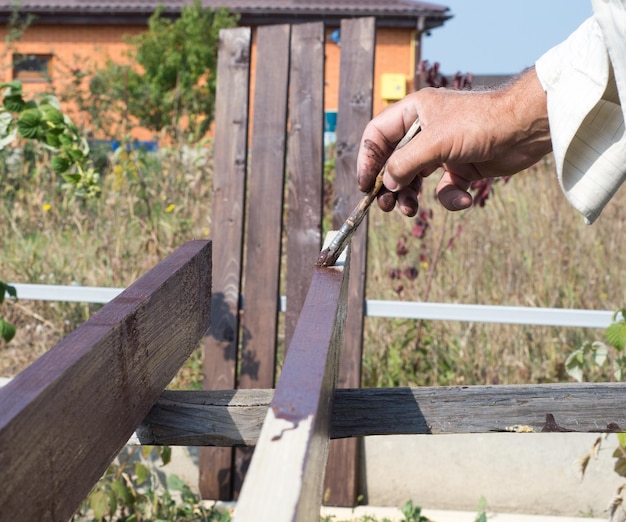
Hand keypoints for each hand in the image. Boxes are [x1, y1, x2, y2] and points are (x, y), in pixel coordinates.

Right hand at [356, 68, 551, 214]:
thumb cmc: (481, 123)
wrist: (528, 128)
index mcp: (413, 112)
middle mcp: (425, 130)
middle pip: (394, 161)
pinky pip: (445, 188)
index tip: (365, 185)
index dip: (367, 159)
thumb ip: (404, 163)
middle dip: (389, 185)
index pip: (377, 135)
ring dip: (411, 196)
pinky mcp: (462, 167)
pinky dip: (450, 198)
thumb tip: (385, 184)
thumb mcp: (435, 142)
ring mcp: (443, 150)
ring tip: (410, 210)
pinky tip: (464, 198)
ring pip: (416, 178)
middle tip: (386, 205)